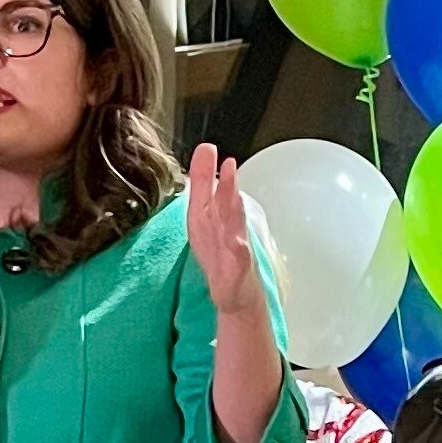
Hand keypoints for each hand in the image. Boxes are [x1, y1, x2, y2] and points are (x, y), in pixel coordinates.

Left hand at [186, 141, 263, 318]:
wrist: (235, 294)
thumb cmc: (221, 252)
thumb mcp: (203, 215)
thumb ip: (203, 183)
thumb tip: (203, 150)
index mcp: (214, 216)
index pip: (211, 192)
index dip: (208, 172)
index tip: (209, 149)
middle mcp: (227, 228)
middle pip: (227, 205)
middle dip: (227, 186)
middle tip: (228, 165)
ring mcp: (235, 248)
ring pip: (235, 228)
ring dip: (235, 212)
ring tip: (235, 196)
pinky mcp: (238, 270)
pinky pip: (238, 259)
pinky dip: (238, 249)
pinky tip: (238, 242)